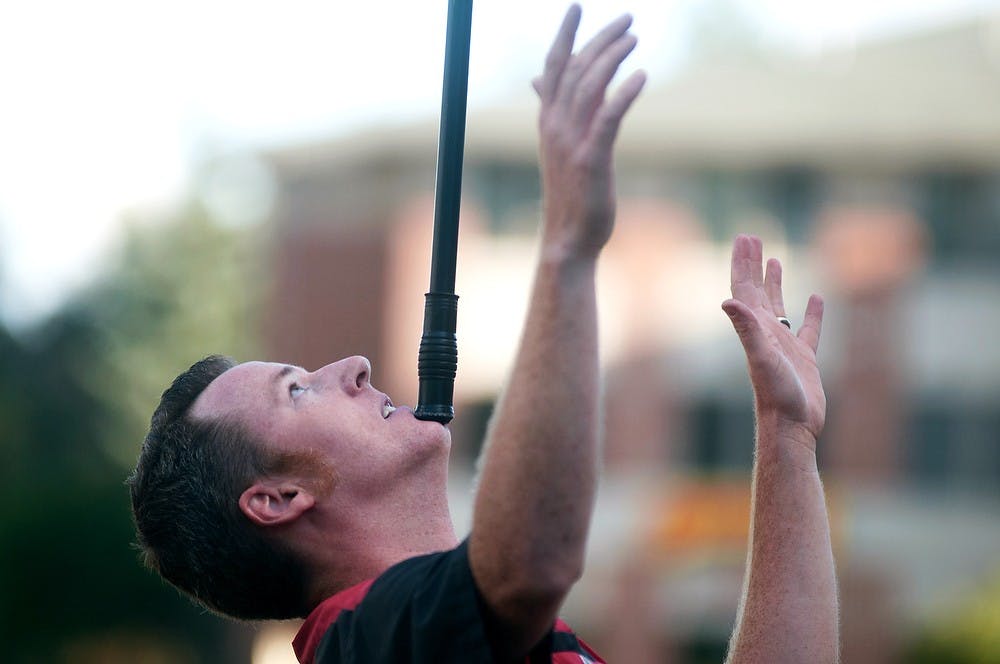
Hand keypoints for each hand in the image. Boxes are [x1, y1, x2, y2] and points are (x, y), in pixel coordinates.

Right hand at [533, 5, 645, 260]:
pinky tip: (641, 76)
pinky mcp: (591, 160)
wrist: (568, 238)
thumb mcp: (559, 147)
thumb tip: (540, 82)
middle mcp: (554, 127)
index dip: (565, 34)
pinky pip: (607, 118)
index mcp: (547, 121)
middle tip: (627, 18)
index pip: (553, 67)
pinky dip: (623, 93)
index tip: (576, 7)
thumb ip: (555, 111)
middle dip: (599, 39)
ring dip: (612, 58)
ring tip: (635, 38)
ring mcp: (571, 143)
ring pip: (589, 87)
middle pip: (575, 69)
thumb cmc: (570, 193)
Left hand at [722, 235, 825, 440]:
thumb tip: (727, 300)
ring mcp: (785, 345)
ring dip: (775, 283)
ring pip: (778, 306)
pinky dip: (812, 313)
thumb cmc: (776, 395)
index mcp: (755, 329)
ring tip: (774, 260)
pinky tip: (817, 299)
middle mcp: (766, 333)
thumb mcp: (761, 357)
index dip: (743, 262)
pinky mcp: (804, 359)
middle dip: (753, 264)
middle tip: (752, 237)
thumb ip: (746, 329)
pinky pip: (809, 329)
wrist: (792, 427)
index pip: (744, 288)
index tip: (745, 237)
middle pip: (756, 291)